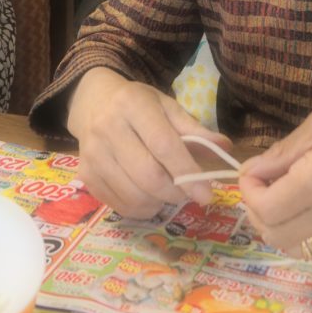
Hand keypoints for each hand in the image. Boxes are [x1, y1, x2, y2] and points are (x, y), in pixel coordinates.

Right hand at [67, 67, 232, 217]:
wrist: (94, 103)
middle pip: (148, 175)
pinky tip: (149, 196)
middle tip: (188, 193)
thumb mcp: (168, 107)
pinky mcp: (86, 175)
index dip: (187, 172)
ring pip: (133, 195)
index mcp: (133, 105)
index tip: (207, 194)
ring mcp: (92, 154)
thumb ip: (195, 129)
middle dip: (175, 192)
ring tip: (168, 192)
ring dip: (159, 202)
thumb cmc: (139, 105)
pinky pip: (119, 205)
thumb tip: (226, 147)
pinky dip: (141, 209)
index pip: (164, 145)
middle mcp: (108, 128)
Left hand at [239, 87, 311, 257]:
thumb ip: (282, 153)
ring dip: (276, 225)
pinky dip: (298, 230)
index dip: (248, 191)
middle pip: (273, 236)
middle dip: (256, 211)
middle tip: (262, 183)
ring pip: (293, 247)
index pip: (265, 209)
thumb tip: (252, 170)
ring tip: (280, 194)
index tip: (253, 170)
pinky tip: (305, 202)